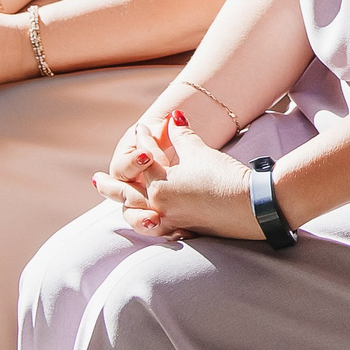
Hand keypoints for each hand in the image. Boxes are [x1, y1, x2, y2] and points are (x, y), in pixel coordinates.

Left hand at [95, 110, 262, 240]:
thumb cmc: (226, 177)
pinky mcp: (186, 231)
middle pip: (128, 194)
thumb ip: (183, 136)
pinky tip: (147, 224)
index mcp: (160, 184)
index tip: (141, 128)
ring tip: (116, 204)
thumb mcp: (201, 152)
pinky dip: (149, 225)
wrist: (253, 206)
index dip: (144, 140)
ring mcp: (171, 221)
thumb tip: (174, 117)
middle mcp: (160, 205)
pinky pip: (159, 231)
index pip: (145, 159)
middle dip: (112, 185)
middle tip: (96, 180)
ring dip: (124, 208)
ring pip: (137, 216)